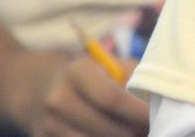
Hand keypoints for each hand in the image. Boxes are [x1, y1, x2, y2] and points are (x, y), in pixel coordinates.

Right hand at [9, 50, 148, 136]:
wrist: (33, 89)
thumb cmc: (85, 76)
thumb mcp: (106, 65)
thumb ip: (133, 77)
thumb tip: (161, 101)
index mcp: (77, 72)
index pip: (112, 99)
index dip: (139, 114)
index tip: (160, 119)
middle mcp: (58, 100)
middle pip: (105, 128)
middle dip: (134, 134)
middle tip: (157, 132)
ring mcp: (47, 126)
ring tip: (138, 135)